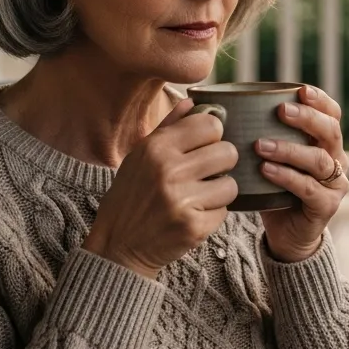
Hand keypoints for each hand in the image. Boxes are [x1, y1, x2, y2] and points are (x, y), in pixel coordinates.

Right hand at [83, 97, 237, 278]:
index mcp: (156, 148)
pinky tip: (192, 216)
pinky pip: (225, 211)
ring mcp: (182, 200)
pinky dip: (213, 215)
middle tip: (205, 174)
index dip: (212, 136)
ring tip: (198, 197)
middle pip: (228, 152)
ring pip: (231, 184)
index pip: (210, 124)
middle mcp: (169, 171)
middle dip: (221, 164)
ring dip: (219, 191)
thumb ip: (169, 126)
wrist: (117, 247)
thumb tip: (195, 100)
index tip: (204, 147)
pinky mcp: (194, 227)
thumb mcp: (139, 156)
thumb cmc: (130, 197)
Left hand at [256, 85, 348, 262]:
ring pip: (319, 160)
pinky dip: (287, 177)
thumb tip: (222, 108)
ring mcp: (335, 184)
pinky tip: (266, 170)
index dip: (320, 101)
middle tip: (281, 110)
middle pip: (331, 132)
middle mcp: (337, 160)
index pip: (332, 115)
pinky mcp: (326, 206)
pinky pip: (309, 188)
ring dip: (289, 149)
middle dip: (307, 118)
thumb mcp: (273, 158)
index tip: (301, 90)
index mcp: (327, 143)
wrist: (287, 234)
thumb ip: (262, 134)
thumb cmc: (275, 189)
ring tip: (261, 145)